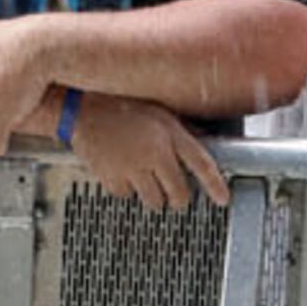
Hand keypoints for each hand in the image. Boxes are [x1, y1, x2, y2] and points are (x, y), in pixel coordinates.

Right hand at [67, 91, 231, 211]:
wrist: (83, 107)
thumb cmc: (122, 104)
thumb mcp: (159, 112)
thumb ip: (181, 130)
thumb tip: (203, 142)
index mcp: (170, 134)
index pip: (201, 163)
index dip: (215, 185)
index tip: (223, 199)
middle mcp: (154, 153)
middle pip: (178, 194)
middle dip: (178, 198)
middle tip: (174, 195)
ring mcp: (133, 168)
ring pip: (154, 201)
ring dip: (153, 197)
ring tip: (145, 180)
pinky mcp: (112, 177)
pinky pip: (126, 196)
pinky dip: (126, 190)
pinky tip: (122, 173)